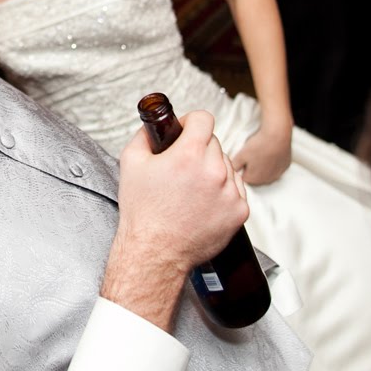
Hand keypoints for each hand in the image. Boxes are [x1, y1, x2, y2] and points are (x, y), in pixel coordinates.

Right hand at [114, 112, 247, 269]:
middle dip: (198, 149)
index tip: (184, 132)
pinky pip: (236, 189)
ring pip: (226, 165)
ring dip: (212, 170)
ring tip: (191, 189)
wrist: (155, 252)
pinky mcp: (239, 211)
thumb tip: (153, 127)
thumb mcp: (131, 163)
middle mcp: (214, 171)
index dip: (190, 122)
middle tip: (182, 167)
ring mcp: (230, 192)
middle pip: (214, 142)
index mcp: (189, 154)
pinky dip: (222, 192)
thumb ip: (144, 136)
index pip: (204, 118)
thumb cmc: (143, 212)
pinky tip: (203, 203)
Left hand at [232, 124, 290, 185]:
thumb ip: (235, 165)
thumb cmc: (258, 145)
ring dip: (263, 167)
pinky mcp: (285, 167)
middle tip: (251, 155)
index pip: (244, 178)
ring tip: (261, 153)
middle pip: (256, 178)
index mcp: (254, 179)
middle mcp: (267, 180)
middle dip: (252, 169)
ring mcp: (278, 174)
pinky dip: (273, 163)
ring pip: (267, 173)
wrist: (278, 135)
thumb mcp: (241, 154)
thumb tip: (232, 171)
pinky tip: (271, 153)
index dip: (242, 168)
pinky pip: (277, 168)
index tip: (243, 158)